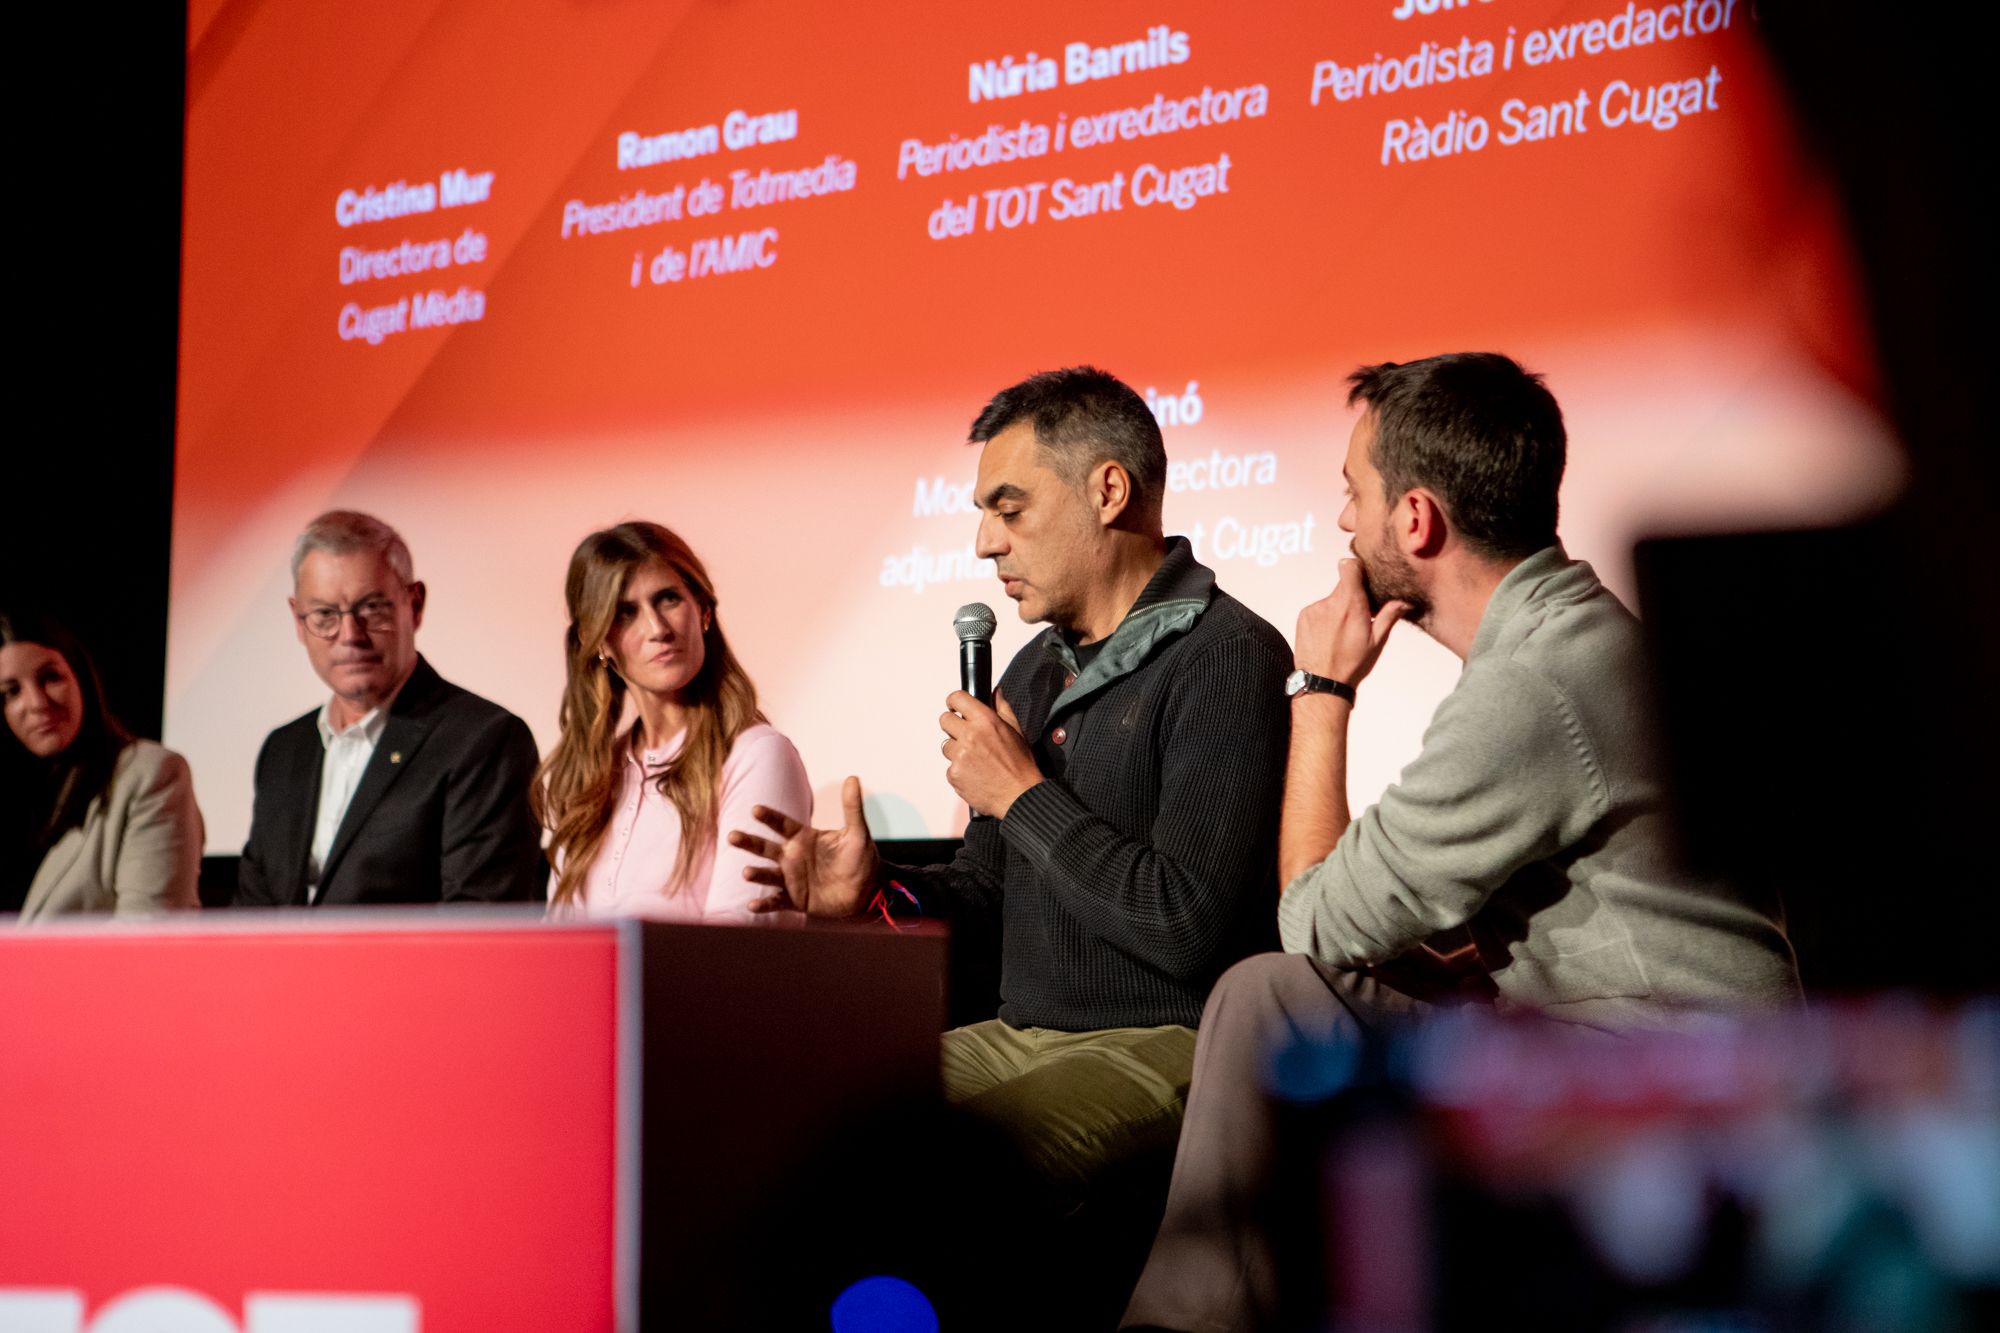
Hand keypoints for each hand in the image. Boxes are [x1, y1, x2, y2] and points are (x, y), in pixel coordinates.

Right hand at [731, 774, 879, 915]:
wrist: (867, 892)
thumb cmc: (861, 859)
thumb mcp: (857, 833)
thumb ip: (851, 808)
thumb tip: (853, 777)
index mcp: (804, 838)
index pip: (782, 824)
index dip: (769, 817)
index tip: (755, 810)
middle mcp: (793, 856)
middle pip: (766, 847)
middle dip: (749, 842)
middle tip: (732, 836)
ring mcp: (792, 878)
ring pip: (768, 874)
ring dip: (756, 873)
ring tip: (746, 872)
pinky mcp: (796, 899)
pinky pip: (776, 902)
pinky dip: (764, 904)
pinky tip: (752, 905)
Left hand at [940, 688, 1040, 819]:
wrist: (1019, 796)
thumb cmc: (1021, 766)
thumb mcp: (1017, 731)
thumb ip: (1002, 708)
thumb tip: (995, 692)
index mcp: (985, 721)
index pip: (957, 698)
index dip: (954, 702)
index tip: (955, 707)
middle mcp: (970, 735)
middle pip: (944, 720)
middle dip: (954, 727)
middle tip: (967, 737)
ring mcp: (959, 755)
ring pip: (946, 745)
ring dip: (957, 751)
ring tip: (976, 761)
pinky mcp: (954, 774)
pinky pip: (950, 767)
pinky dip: (960, 771)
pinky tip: (975, 774)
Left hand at [1293, 558, 1407, 688]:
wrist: (1322, 682)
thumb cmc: (1352, 664)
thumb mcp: (1377, 642)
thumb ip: (1389, 616)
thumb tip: (1404, 602)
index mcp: (1351, 605)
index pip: (1350, 567)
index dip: (1358, 568)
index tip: (1364, 578)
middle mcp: (1330, 603)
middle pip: (1343, 585)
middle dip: (1353, 596)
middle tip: (1359, 616)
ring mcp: (1314, 609)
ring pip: (1331, 599)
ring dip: (1338, 609)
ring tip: (1342, 633)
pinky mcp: (1303, 616)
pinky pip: (1318, 608)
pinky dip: (1325, 617)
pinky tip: (1329, 636)